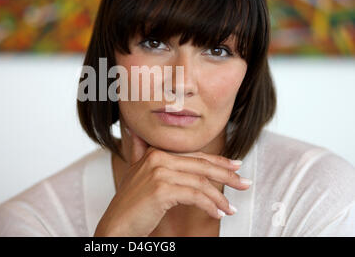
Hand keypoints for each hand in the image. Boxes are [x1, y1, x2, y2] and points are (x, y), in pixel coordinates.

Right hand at [94, 125, 249, 236]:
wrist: (116, 225)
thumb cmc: (129, 205)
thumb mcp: (136, 173)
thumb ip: (140, 153)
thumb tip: (138, 135)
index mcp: (155, 153)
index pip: (195, 155)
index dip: (218, 161)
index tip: (235, 166)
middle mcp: (157, 158)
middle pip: (201, 165)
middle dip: (226, 175)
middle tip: (244, 183)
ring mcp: (159, 172)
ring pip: (200, 182)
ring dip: (220, 197)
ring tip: (230, 208)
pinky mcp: (162, 189)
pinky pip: (195, 196)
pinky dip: (209, 205)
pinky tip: (217, 214)